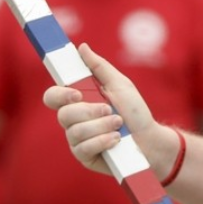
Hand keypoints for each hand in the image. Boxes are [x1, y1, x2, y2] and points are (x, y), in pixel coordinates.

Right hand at [42, 44, 175, 177]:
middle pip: (63, 115)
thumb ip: (99, 67)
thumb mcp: (120, 84)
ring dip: (101, 126)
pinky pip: (83, 149)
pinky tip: (116, 140)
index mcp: (78, 100)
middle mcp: (73, 120)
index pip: (53, 96)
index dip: (59, 95)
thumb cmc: (134, 111)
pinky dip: (102, 141)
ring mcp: (77, 139)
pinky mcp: (84, 156)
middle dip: (89, 112)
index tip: (77, 94)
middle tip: (109, 110)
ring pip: (75, 132)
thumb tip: (82, 47)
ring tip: (118, 125)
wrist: (150, 140)